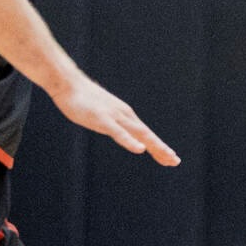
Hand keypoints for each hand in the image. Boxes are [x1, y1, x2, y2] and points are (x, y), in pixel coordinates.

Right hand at [52, 72, 179, 165]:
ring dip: (155, 146)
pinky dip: (130, 141)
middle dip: (162, 149)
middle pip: (147, 135)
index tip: (170, 158)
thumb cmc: (84, 100)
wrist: (69, 84)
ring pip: (139, 134)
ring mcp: (115, 117)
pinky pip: (119, 133)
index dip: (158, 147)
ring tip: (168, 157)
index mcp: (125, 116)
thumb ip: (112, 124)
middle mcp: (125, 116)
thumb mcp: (102, 116)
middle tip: (176, 162)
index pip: (145, 135)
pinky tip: (140, 150)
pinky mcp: (103, 119)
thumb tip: (118, 133)